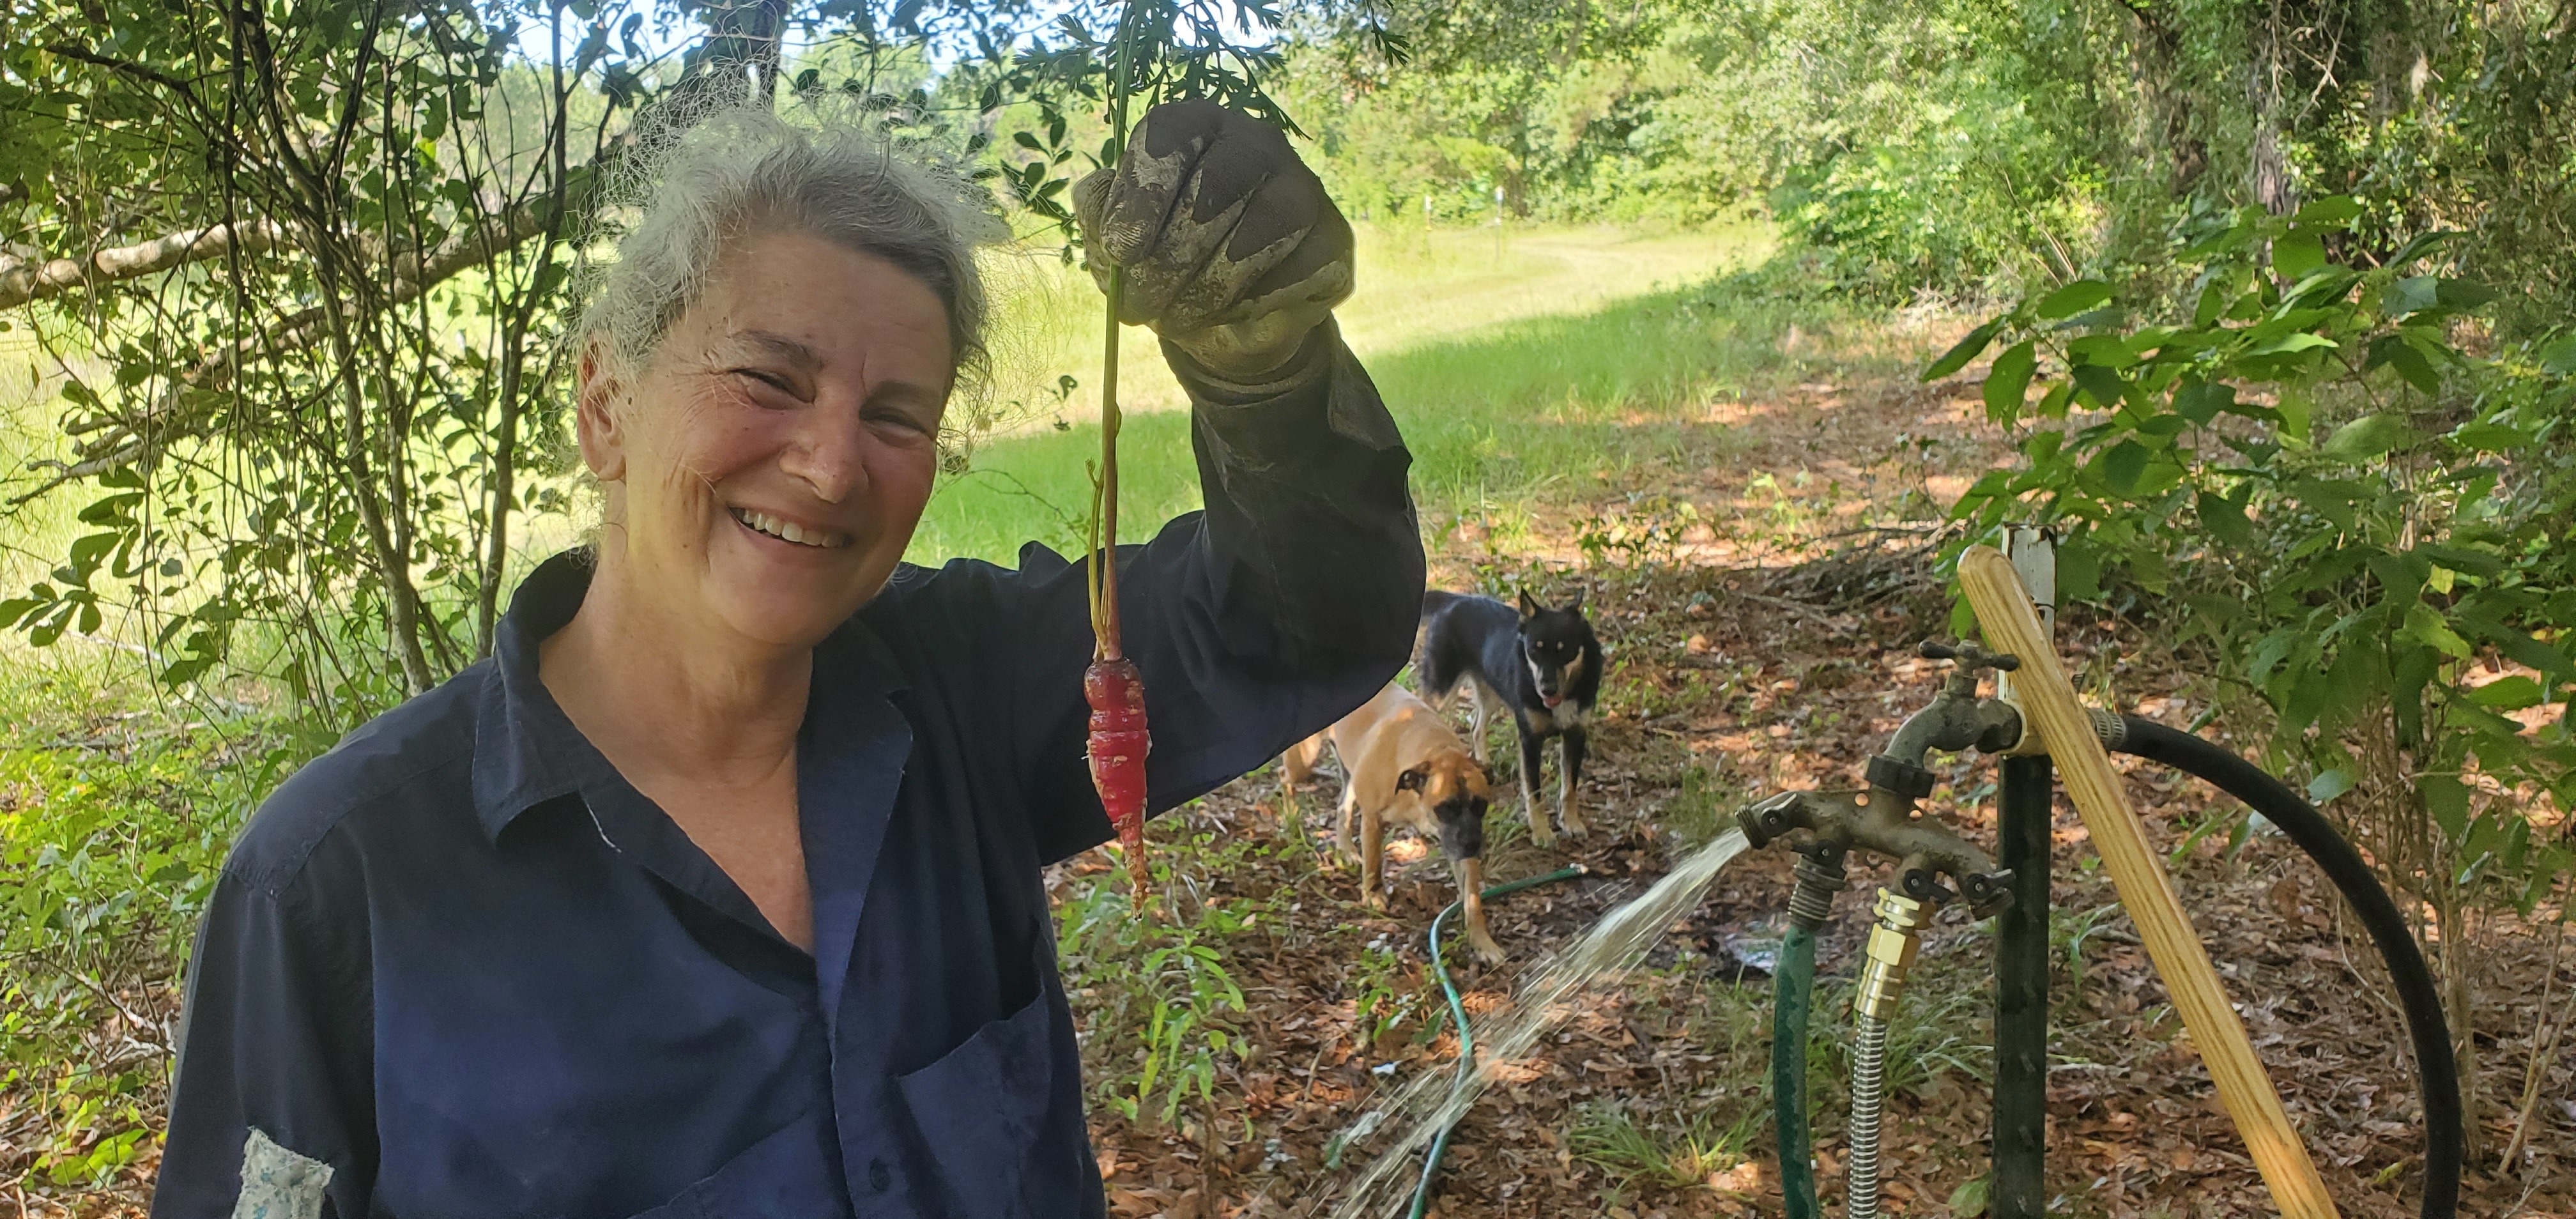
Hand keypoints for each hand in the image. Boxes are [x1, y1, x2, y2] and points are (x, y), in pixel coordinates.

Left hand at [1074, 100, 1353, 381]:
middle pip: (1212, 191)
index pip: (1170, 135)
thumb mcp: (1116, 238)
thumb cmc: (1163, 260)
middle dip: (1166, 262)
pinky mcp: (1333, 240)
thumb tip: (1095, 201)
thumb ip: (1097, 212)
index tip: (1119, 250)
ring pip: (1256, 236)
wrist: (1226, 314)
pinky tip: (1227, 314)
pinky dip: (1250, 305)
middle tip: (1138, 307)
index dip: (1140, 195)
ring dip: (1204, 291)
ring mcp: (1302, 188)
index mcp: (1198, 125)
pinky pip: (1293, 274)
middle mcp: (1256, 143)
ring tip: (1174, 320)